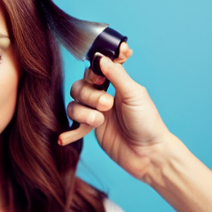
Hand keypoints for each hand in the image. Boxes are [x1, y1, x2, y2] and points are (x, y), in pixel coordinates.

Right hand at [58, 43, 170, 181]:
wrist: (148, 154)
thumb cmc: (147, 123)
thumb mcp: (134, 94)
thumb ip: (116, 75)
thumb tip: (100, 57)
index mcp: (117, 83)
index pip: (96, 68)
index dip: (94, 71)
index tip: (100, 78)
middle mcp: (105, 95)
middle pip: (81, 85)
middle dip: (90, 95)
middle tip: (107, 105)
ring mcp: (96, 112)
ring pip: (74, 103)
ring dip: (84, 112)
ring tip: (100, 121)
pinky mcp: (91, 129)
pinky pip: (74, 124)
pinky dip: (70, 131)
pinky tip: (64, 140)